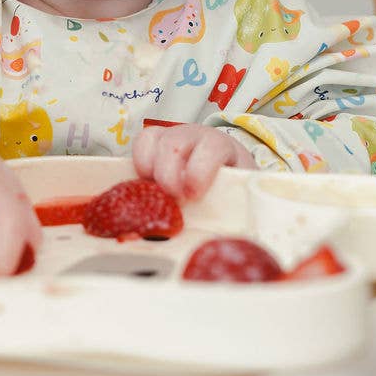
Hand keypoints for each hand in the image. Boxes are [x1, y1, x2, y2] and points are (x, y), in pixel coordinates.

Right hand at [132, 124, 255, 199]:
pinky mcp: (154, 141)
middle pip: (174, 144)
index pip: (211, 147)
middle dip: (169, 176)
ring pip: (152, 141)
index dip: (199, 171)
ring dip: (150, 172)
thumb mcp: (237, 197)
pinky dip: (138, 165)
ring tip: (157, 196)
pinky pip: (140, 144)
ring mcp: (171, 135)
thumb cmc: (230, 187)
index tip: (193, 195)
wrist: (225, 168)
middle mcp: (194, 135)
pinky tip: (146, 185)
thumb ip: (230, 211)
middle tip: (172, 200)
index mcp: (220, 145)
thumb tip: (218, 239)